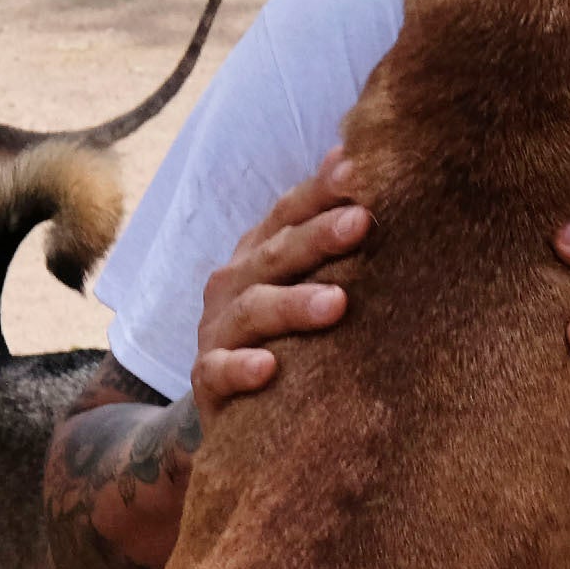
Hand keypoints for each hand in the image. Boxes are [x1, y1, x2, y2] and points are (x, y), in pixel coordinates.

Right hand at [196, 153, 369, 414]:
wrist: (240, 411)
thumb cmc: (291, 338)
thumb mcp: (309, 284)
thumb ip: (326, 233)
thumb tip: (353, 157)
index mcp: (261, 254)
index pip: (290, 212)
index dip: (322, 191)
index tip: (361, 171)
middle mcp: (235, 284)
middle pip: (276, 254)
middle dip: (318, 236)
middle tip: (361, 222)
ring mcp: (218, 330)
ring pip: (253, 310)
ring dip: (292, 305)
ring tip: (336, 304)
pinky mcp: (207, 381)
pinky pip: (219, 371)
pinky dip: (240, 368)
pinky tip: (268, 368)